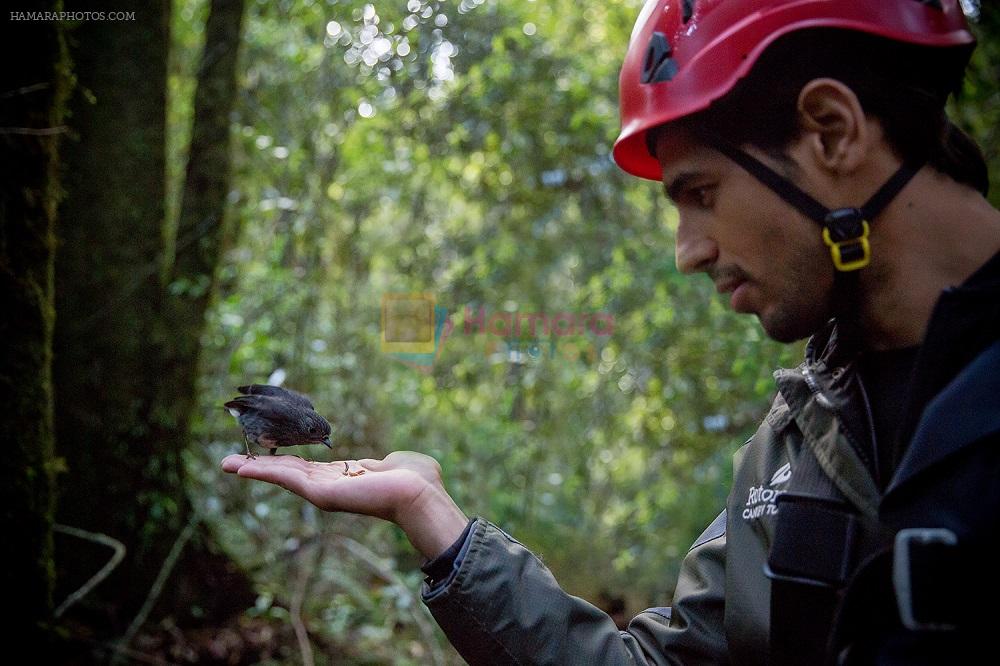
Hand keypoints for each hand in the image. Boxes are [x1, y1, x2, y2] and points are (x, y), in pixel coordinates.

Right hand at [221, 451, 468, 558]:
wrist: (421, 492)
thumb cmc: (417, 479)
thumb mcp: (394, 463)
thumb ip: (384, 463)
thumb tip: (390, 463)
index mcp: (343, 478)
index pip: (306, 469)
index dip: (283, 461)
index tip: (264, 452)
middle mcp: (330, 488)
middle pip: (287, 474)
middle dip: (259, 466)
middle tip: (228, 462)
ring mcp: (324, 493)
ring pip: (282, 477)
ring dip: (254, 469)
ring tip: (227, 464)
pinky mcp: (321, 494)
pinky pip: (287, 479)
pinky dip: (265, 471)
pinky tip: (244, 467)